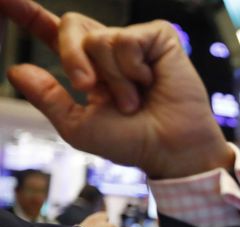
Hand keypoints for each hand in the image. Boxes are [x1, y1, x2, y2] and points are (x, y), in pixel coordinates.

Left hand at [3, 2, 232, 177]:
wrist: (171, 149)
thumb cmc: (133, 142)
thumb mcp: (79, 127)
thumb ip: (47, 98)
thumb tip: (16, 70)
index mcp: (89, 69)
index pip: (53, 33)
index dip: (28, 13)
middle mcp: (110, 52)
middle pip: (71, 25)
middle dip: (71, 55)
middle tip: (87, 86)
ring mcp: (135, 43)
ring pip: (99, 37)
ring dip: (113, 77)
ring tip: (134, 100)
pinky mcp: (159, 38)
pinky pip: (126, 38)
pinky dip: (132, 66)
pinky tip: (150, 82)